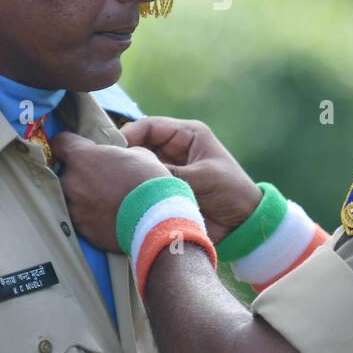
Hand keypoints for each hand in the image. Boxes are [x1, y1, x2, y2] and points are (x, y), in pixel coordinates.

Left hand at [51, 131, 169, 251]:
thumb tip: (117, 157)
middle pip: (63, 172)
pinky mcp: (82, 229)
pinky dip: (90, 216)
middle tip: (97, 177)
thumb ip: (117, 153)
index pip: (60, 143)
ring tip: (103, 200)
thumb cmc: (148, 181)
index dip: (69, 143)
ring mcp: (74, 208)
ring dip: (82, 196)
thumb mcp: (138, 154)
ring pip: (70, 197)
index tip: (77, 147)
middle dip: (77, 173)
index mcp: (82, 157)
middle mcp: (70, 182)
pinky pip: (80, 218)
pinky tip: (106, 216)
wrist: (155, 219)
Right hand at [122, 117, 261, 241]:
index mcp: (187, 135)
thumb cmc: (232, 192)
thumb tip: (138, 170)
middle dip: (125, 154)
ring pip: (139, 166)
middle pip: (140, 145)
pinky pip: (144, 186)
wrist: (244, 225)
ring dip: (129, 173)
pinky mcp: (165, 190)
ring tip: (113, 182)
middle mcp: (174, 149)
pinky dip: (134, 190)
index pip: (150, 126)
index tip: (114, 148)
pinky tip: (122, 196)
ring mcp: (168, 170)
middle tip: (109, 167)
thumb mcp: (204, 177)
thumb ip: (172, 173)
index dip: (130, 134)